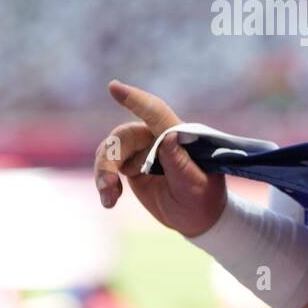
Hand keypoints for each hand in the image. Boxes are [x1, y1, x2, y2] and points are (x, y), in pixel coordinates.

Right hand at [94, 81, 226, 237]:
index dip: (135, 100)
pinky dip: (105, 181)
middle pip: (125, 135)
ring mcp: (144, 151)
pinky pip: (109, 165)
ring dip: (104, 172)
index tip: (113, 87)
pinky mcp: (133, 165)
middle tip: (108, 186)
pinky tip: (109, 201)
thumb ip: (180, 163)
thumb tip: (168, 137)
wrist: (198, 220)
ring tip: (108, 198)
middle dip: (110, 159)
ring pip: (112, 149)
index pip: (156, 113)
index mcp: (178, 137)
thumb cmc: (204, 201)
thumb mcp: (196, 185)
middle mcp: (158, 138)